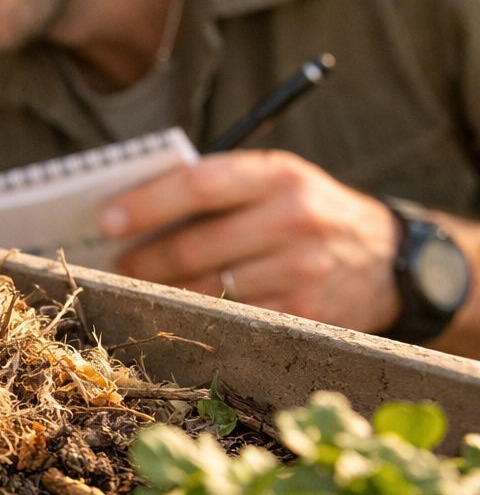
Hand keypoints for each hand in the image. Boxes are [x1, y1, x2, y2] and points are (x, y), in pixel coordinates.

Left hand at [100, 149, 401, 333]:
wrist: (389, 259)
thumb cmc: (306, 211)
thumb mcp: (274, 180)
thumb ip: (215, 187)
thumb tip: (130, 212)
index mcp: (278, 175)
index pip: (199, 185)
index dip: (146, 204)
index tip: (106, 220)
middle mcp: (293, 219)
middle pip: (195, 247)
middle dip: (142, 260)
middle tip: (115, 264)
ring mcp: (302, 271)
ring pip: (207, 290)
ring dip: (162, 292)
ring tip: (139, 287)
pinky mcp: (307, 315)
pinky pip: (232, 319)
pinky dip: (197, 316)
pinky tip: (177, 310)